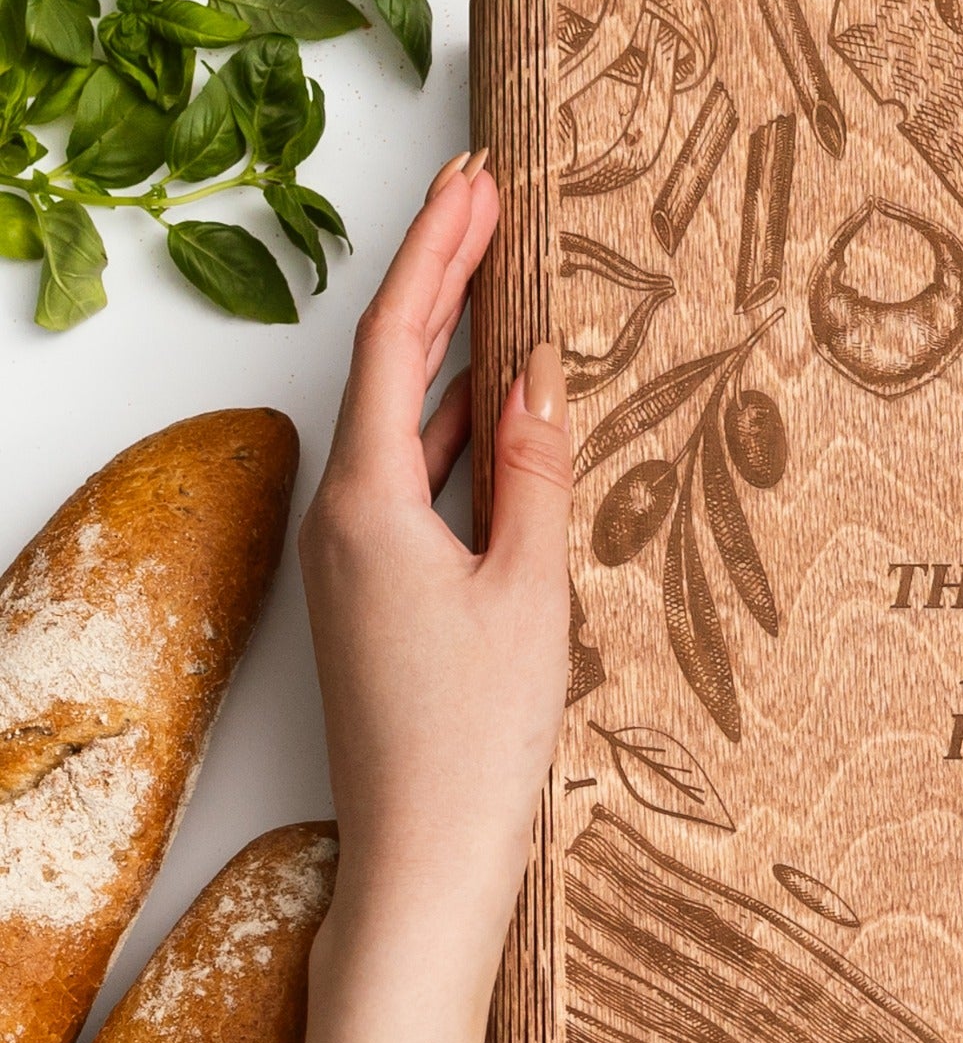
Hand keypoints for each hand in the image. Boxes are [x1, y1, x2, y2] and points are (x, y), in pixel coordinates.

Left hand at [299, 152, 569, 981]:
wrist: (425, 856)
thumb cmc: (475, 736)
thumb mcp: (528, 589)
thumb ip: (534, 470)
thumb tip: (538, 373)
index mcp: (369, 504)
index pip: (395, 343)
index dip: (437, 255)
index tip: (476, 185)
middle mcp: (344, 519)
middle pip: (389, 371)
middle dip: (441, 285)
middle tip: (490, 207)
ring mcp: (355, 558)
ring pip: (403, 428)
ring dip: (452, 359)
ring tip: (507, 291)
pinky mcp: (378, 593)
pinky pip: (415, 485)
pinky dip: (456, 437)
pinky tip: (499, 420)